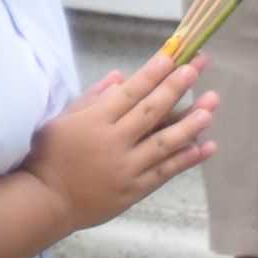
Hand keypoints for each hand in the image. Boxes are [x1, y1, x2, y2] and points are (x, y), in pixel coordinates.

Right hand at [28, 51, 212, 229]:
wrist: (47, 201)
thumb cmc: (48, 157)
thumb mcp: (60, 121)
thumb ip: (90, 99)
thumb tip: (120, 77)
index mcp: (93, 122)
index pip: (129, 93)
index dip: (151, 74)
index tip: (171, 57)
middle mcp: (113, 142)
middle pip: (151, 112)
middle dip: (175, 88)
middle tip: (196, 69)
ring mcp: (127, 167)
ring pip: (164, 142)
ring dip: (190, 124)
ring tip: (211, 107)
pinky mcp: (135, 189)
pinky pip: (166, 171)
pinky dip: (187, 159)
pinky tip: (206, 146)